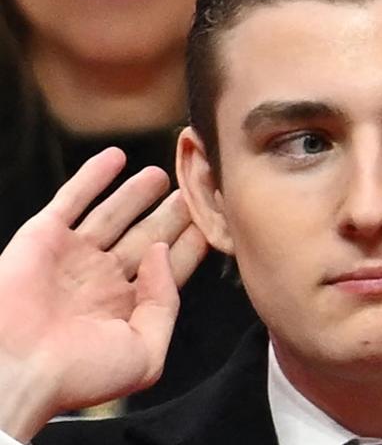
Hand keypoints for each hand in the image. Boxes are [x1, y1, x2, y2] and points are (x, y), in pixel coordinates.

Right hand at [0, 148, 207, 440]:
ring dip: (137, 192)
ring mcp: (73, 256)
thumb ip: (166, 304)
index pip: (169, 269)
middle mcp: (102, 280)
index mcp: (127, 308)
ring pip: (114, 214)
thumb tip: (163, 254)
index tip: (213, 221)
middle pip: (147, 236)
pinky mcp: (44, 236)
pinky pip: (73, 198)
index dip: (191, 245)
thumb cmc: (80, 374)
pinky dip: (94, 176)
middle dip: (171, 215)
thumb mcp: (146, 353)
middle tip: (195, 190)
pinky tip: (117, 157)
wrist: (14, 371)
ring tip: (164, 174)